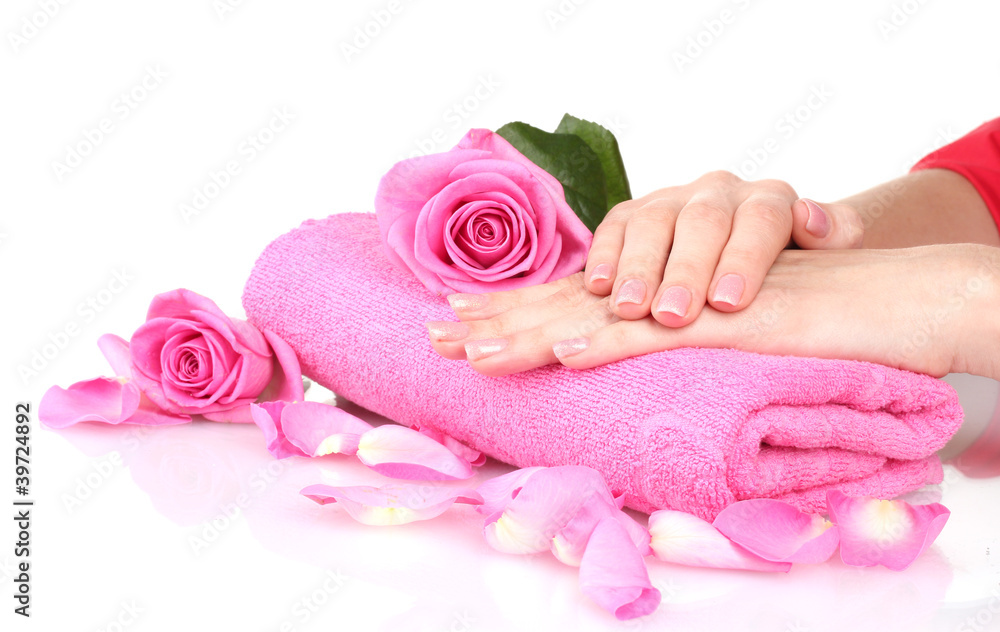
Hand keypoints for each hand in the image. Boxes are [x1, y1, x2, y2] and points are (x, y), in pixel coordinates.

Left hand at [430, 245, 999, 380]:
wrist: (880, 301)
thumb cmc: (800, 325)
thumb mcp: (716, 342)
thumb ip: (668, 353)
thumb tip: (615, 374)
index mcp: (657, 296)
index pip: (571, 305)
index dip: (515, 315)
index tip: (459, 328)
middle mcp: (664, 289)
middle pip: (567, 304)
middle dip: (499, 321)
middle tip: (435, 336)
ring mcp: (689, 301)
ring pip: (598, 314)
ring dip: (533, 332)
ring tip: (474, 351)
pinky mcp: (726, 318)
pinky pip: (660, 331)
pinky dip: (608, 342)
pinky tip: (563, 354)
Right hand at [585, 171, 863, 325]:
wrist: (758, 253)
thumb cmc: (791, 269)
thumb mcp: (826, 255)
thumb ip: (834, 234)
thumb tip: (811, 219)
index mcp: (770, 200)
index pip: (760, 220)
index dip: (742, 260)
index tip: (728, 303)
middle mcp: (719, 192)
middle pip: (701, 222)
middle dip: (685, 270)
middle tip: (673, 315)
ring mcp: (672, 199)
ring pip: (652, 221)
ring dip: (638, 268)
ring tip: (630, 309)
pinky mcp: (633, 213)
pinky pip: (614, 226)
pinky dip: (603, 255)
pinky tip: (597, 287)